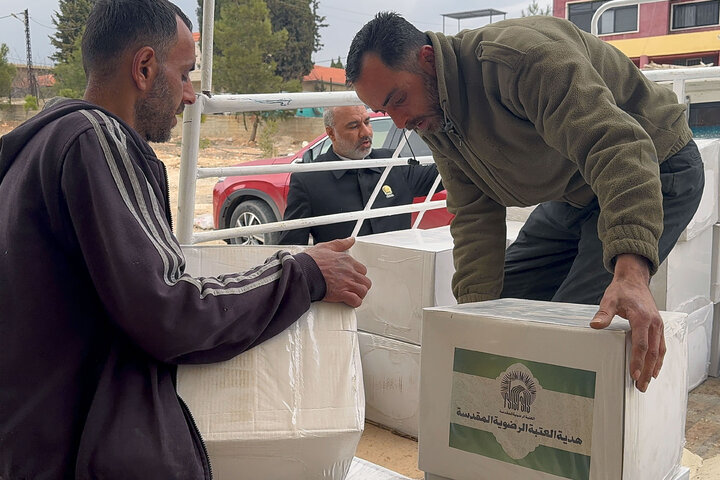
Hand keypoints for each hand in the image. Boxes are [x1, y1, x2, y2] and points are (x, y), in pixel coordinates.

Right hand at [305, 237, 371, 307]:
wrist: (303, 273)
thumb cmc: (311, 262)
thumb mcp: (326, 246)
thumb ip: (341, 243)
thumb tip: (350, 240)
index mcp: (346, 260)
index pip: (362, 269)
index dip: (358, 274)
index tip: (353, 276)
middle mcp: (349, 272)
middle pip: (365, 281)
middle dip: (361, 285)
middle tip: (354, 286)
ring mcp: (346, 283)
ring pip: (363, 290)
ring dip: (359, 294)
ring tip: (353, 294)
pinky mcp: (341, 294)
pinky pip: (356, 301)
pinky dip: (355, 302)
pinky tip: (350, 301)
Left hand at [590, 254, 664, 392]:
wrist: (634, 280)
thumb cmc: (622, 290)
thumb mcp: (609, 300)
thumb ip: (603, 314)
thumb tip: (595, 325)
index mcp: (643, 319)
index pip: (641, 345)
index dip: (638, 361)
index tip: (634, 375)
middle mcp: (654, 323)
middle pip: (652, 352)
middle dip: (647, 371)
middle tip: (640, 386)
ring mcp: (658, 325)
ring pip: (659, 351)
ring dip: (654, 367)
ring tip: (647, 382)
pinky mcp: (658, 326)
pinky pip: (661, 345)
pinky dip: (658, 358)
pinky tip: (654, 368)